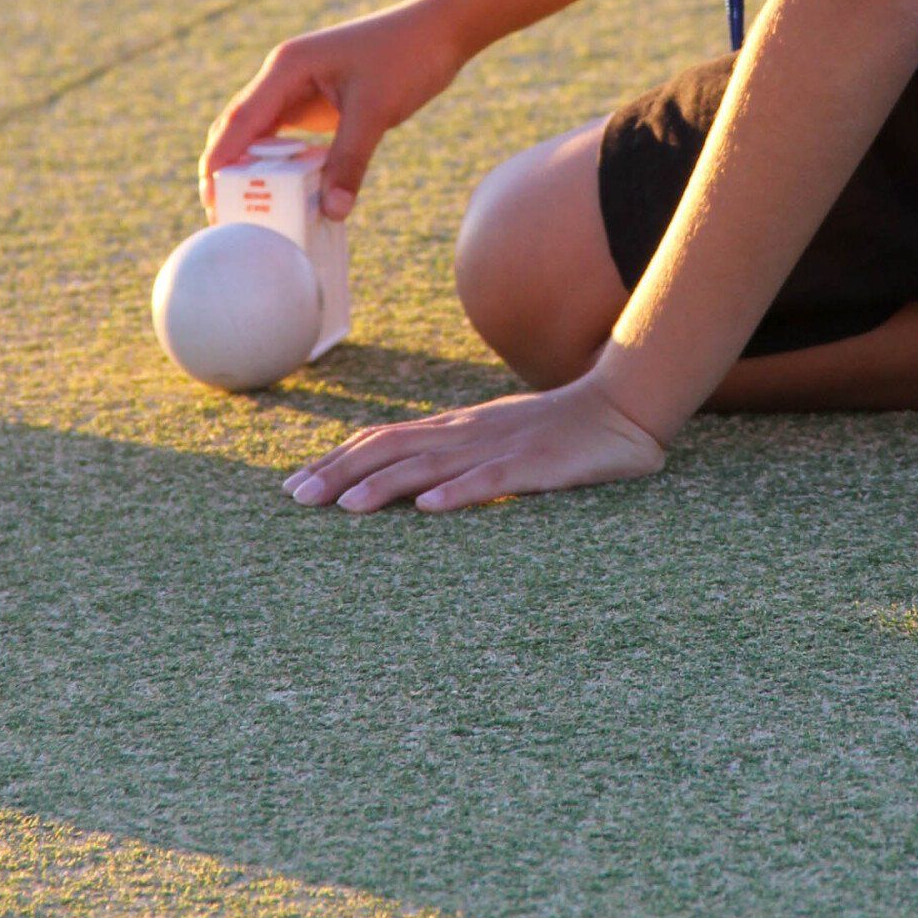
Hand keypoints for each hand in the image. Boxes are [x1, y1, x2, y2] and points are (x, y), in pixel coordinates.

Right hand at [200, 0, 463, 219]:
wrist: (441, 29)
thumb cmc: (407, 56)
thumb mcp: (376, 111)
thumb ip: (350, 161)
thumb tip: (332, 212)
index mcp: (287, 68)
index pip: (240, 121)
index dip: (220, 161)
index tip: (209, 199)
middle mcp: (284, 76)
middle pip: (240, 128)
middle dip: (227, 170)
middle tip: (222, 215)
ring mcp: (299, 87)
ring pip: (262, 135)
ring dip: (253, 170)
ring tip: (246, 212)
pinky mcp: (318, 100)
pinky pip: (289, 138)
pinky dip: (282, 165)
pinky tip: (285, 194)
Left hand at [281, 374, 668, 512]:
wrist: (621, 408)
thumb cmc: (559, 431)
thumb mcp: (497, 439)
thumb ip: (457, 455)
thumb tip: (411, 485)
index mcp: (456, 427)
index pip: (383, 439)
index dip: (337, 460)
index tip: (295, 485)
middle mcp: (467, 433)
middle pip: (392, 448)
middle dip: (339, 473)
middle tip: (296, 500)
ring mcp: (499, 447)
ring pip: (431, 465)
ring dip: (383, 486)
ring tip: (343, 508)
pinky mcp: (535, 466)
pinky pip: (491, 480)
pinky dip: (459, 493)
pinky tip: (429, 509)